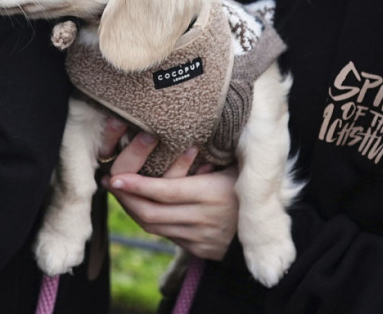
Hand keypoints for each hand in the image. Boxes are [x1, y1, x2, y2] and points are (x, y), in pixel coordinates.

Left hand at [100, 129, 239, 260]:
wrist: (272, 229)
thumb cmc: (249, 185)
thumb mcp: (235, 165)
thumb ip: (210, 153)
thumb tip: (183, 133)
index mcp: (211, 194)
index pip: (164, 191)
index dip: (136, 185)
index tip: (114, 176)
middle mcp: (204, 219)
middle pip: (151, 213)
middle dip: (125, 199)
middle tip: (110, 183)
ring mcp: (201, 238)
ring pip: (154, 227)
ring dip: (132, 210)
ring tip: (119, 193)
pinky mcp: (199, 250)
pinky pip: (166, 235)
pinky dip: (149, 221)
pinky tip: (139, 206)